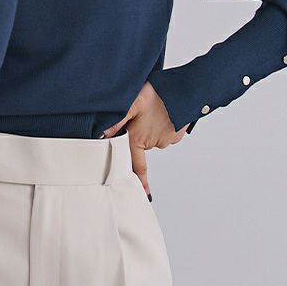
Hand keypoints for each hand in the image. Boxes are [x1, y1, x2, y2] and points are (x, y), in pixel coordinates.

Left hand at [99, 82, 189, 199]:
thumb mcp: (132, 103)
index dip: (139, 181)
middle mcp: (155, 142)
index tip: (145, 196)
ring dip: (154, 125)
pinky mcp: (179, 132)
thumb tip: (102, 135)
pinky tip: (164, 109)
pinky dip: (165, 122)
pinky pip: (168, 130)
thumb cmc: (157, 94)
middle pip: (144, 143)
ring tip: (153, 108)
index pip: (137, 165)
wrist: (184, 89)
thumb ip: (117, 120)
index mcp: (140, 138)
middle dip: (141, 132)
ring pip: (156, 136)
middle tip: (141, 114)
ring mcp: (168, 138)